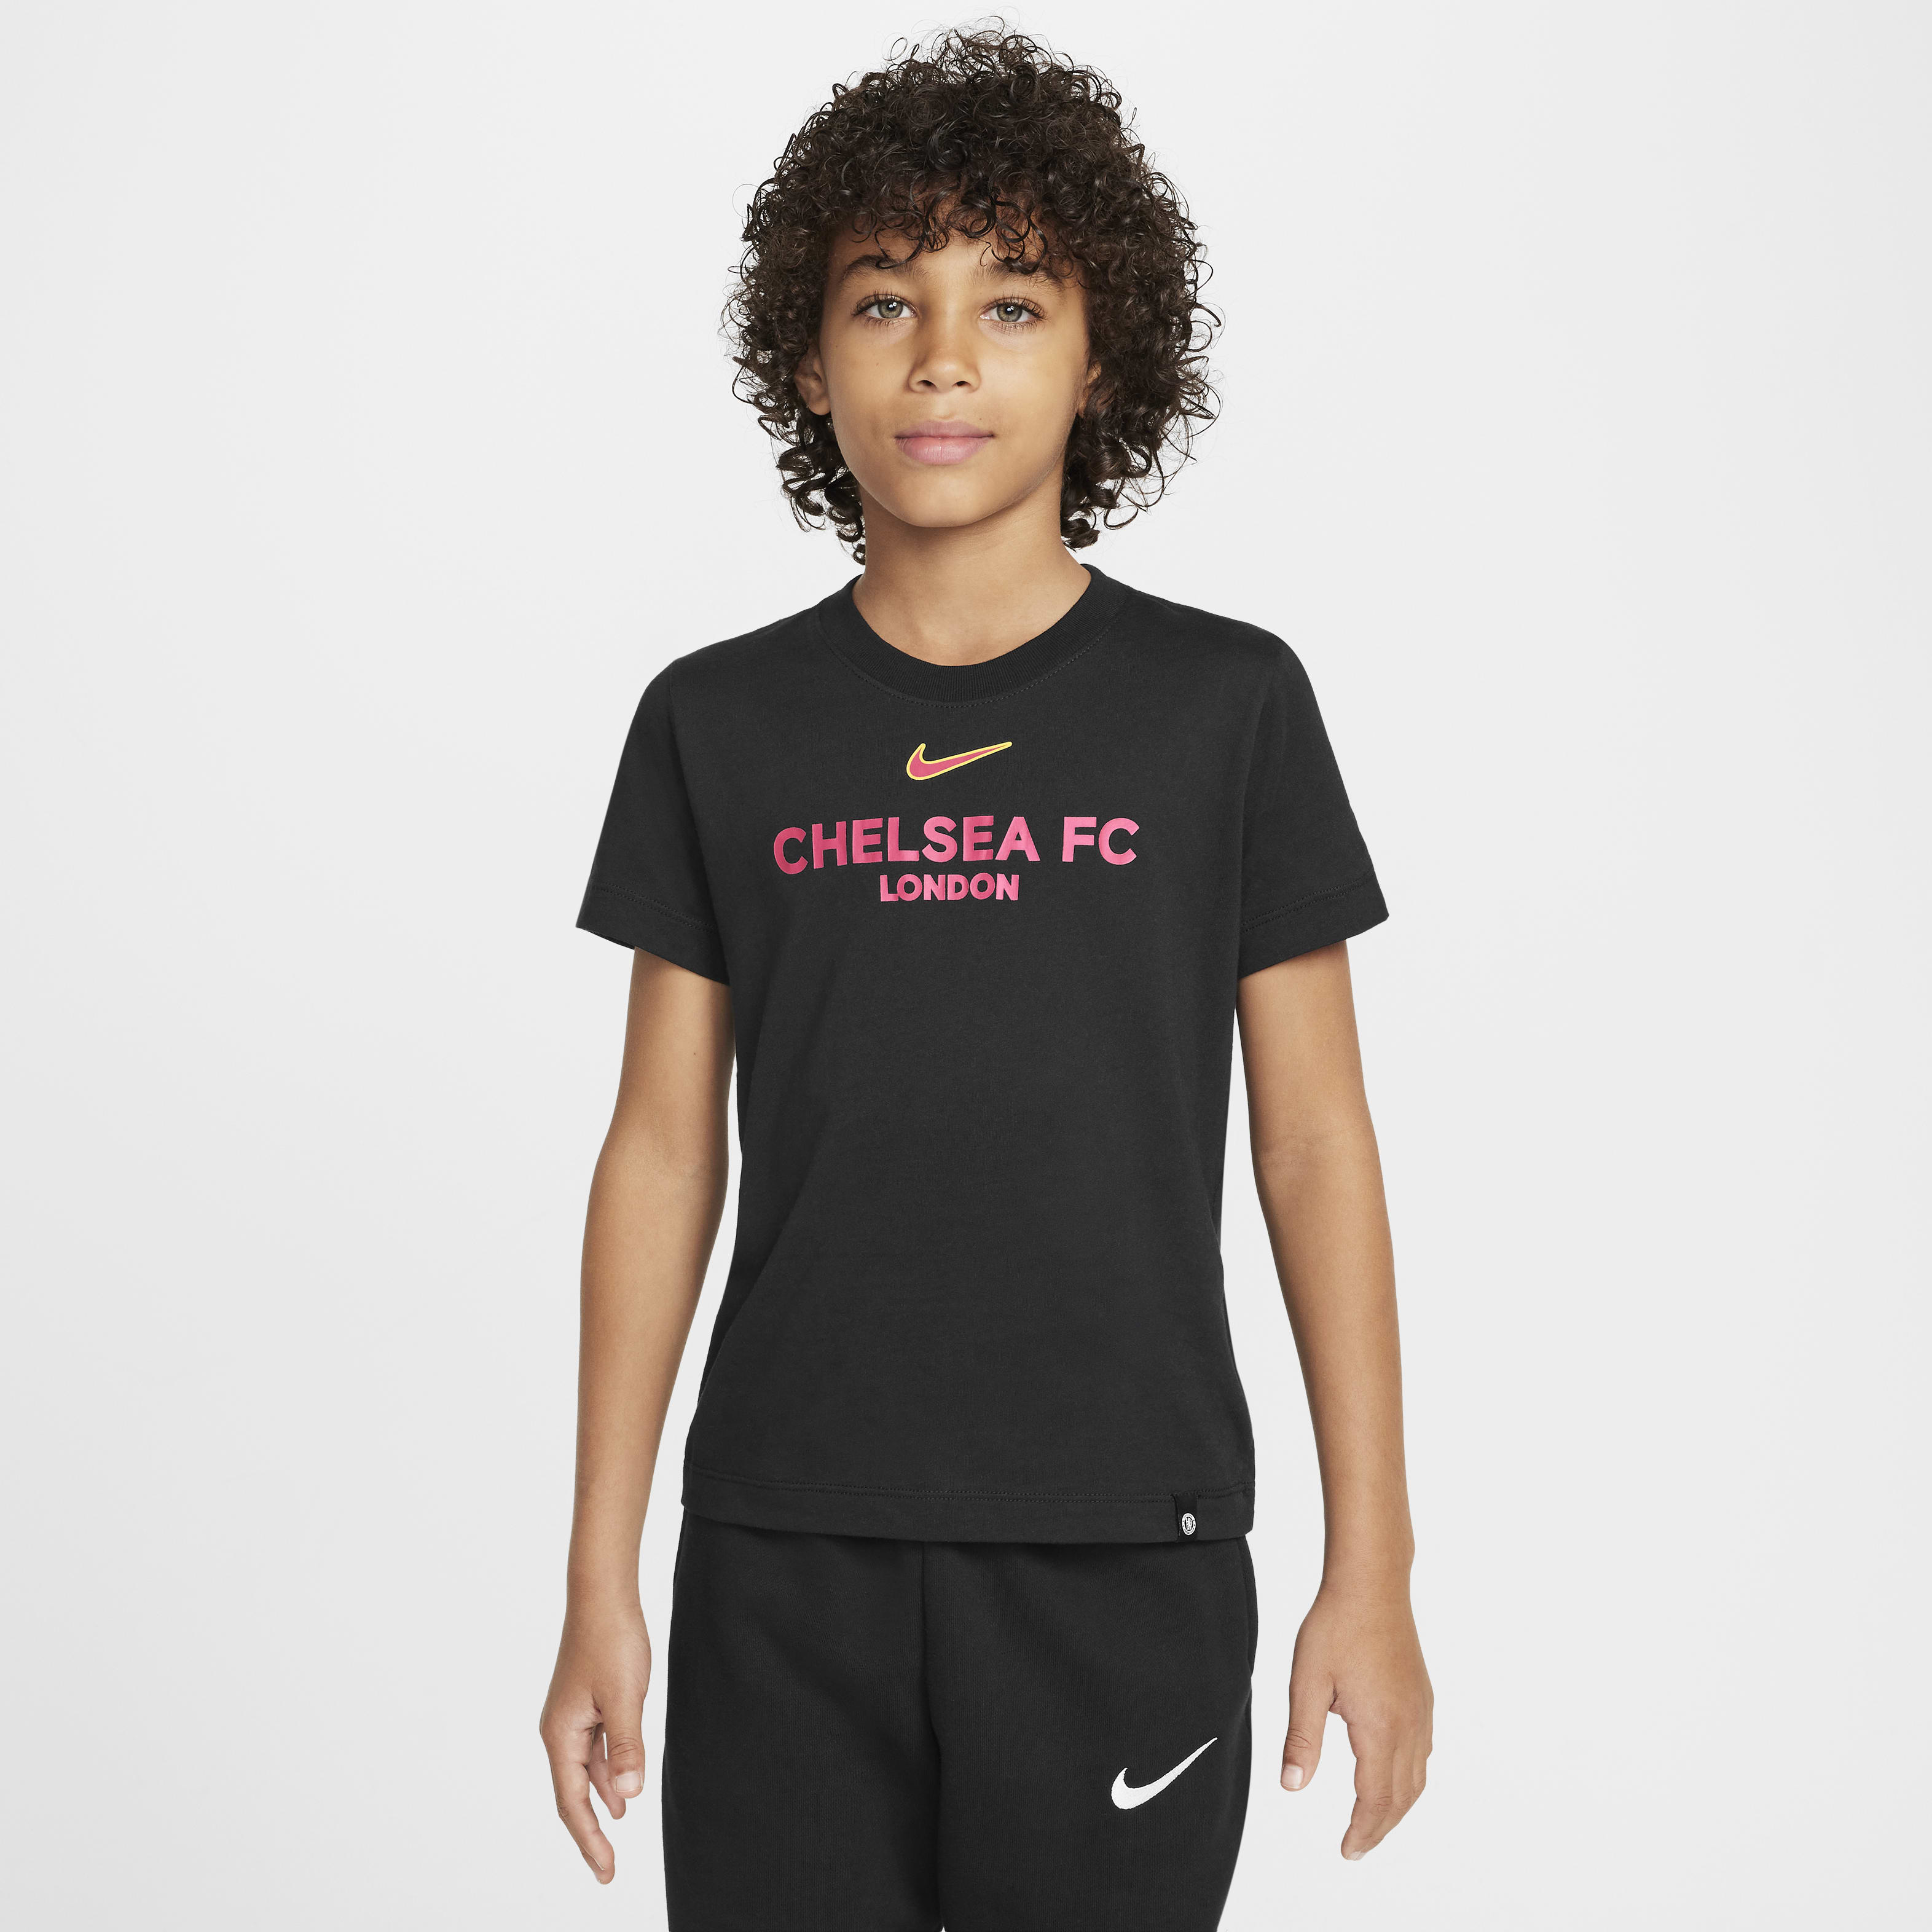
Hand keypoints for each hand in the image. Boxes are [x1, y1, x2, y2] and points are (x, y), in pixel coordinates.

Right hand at [539, 1598, 652, 1882]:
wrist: (603, 1594)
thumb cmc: (611, 1640)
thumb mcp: (625, 1697)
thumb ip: (626, 1747)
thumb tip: (627, 1797)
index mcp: (561, 1734)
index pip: (572, 1802)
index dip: (589, 1840)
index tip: (606, 1872)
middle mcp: (560, 1730)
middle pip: (573, 1793)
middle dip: (589, 1831)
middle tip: (607, 1869)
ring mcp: (572, 1716)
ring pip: (585, 1771)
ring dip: (600, 1800)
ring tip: (614, 1834)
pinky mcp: (586, 1702)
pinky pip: (594, 1749)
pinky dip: (606, 1771)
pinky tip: (620, 1785)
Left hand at [1279, 1577, 1431, 1859]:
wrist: (1372, 1584)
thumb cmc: (1337, 1625)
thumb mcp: (1307, 1682)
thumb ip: (1301, 1739)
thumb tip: (1292, 1786)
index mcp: (1380, 1728)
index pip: (1374, 1800)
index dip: (1362, 1831)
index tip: (1348, 1851)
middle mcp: (1409, 1726)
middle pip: (1401, 1797)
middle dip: (1380, 1828)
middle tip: (1357, 1846)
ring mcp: (1421, 1711)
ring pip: (1417, 1777)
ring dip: (1397, 1806)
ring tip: (1373, 1821)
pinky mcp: (1423, 1696)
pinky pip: (1423, 1752)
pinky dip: (1409, 1777)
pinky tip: (1393, 1774)